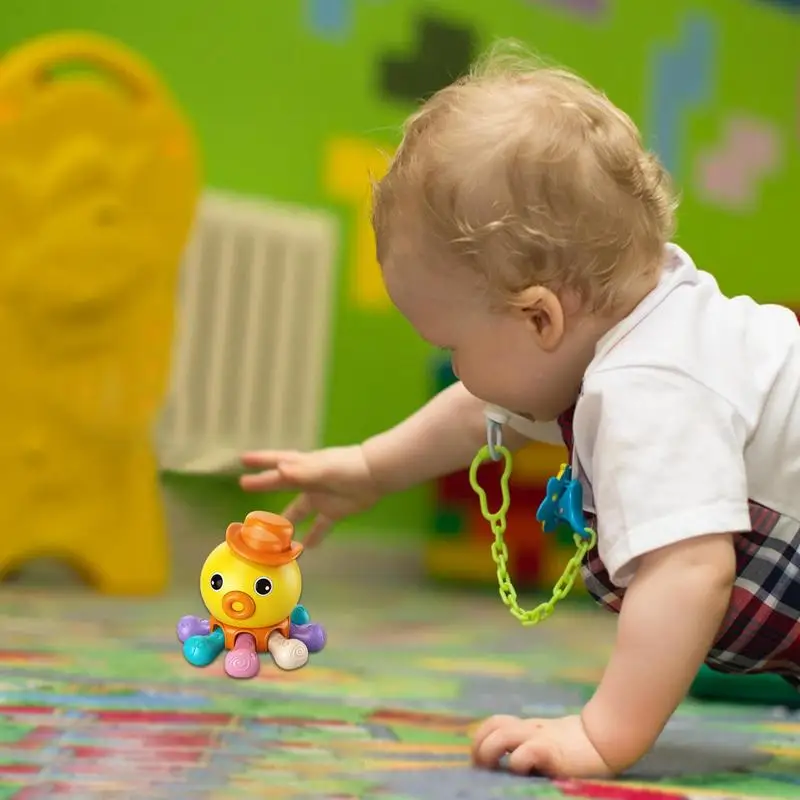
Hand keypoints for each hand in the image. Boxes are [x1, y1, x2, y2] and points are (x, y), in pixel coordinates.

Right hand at [239, 446, 380, 545]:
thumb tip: (279, 470)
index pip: (277, 463)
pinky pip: (321, 526)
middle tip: (244, 485)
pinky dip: (315, 535)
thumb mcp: (324, 469)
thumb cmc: (348, 467)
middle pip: (282, 484)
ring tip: (272, 535)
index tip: (243, 459)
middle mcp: (309, 482)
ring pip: (298, 510)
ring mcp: (321, 497)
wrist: (376, 475)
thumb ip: (303, 471)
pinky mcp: (334, 511)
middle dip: (264, 484)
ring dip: (287, 522)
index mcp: (304, 468)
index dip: (260, 461)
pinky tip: (308, 547)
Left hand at [471, 714, 613, 778]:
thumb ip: (531, 747)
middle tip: (479, 766)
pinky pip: (525, 753)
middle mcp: (529, 731)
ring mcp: (539, 738)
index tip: (477, 760)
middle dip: (478, 745)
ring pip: (500, 736)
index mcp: (527, 729)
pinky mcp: (551, 751)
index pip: (494, 723)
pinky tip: (520, 770)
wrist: (607, 741)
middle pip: (492, 725)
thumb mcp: (549, 743)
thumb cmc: (579, 750)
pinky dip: (516, 762)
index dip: (480, 738)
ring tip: (490, 768)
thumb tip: (509, 763)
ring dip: (488, 752)